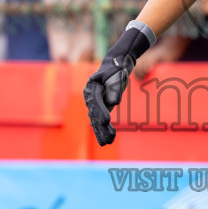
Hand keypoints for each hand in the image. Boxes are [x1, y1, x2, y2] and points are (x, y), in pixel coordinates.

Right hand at [84, 23, 154, 145]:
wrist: (116, 65)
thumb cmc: (116, 68)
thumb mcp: (117, 76)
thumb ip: (115, 88)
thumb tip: (113, 102)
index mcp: (92, 87)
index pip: (96, 102)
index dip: (101, 112)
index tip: (106, 122)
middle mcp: (90, 97)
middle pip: (94, 114)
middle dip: (100, 128)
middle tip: (107, 140)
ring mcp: (95, 103)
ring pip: (96, 120)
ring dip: (102, 132)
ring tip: (108, 143)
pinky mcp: (101, 107)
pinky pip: (101, 120)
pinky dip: (104, 130)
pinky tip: (109, 140)